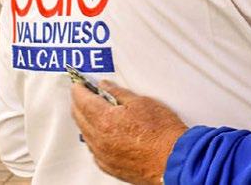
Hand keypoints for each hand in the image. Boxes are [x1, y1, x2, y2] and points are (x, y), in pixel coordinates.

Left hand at [71, 80, 187, 184]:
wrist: (172, 158)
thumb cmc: (162, 132)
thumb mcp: (142, 102)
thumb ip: (119, 93)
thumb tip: (106, 86)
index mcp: (105, 120)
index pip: (83, 101)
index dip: (79, 90)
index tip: (78, 84)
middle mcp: (99, 140)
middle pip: (79, 118)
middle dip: (78, 103)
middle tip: (81, 94)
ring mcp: (102, 155)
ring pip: (85, 134)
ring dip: (85, 120)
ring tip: (92, 110)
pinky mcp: (109, 166)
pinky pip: (94, 148)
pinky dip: (93, 137)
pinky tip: (102, 131)